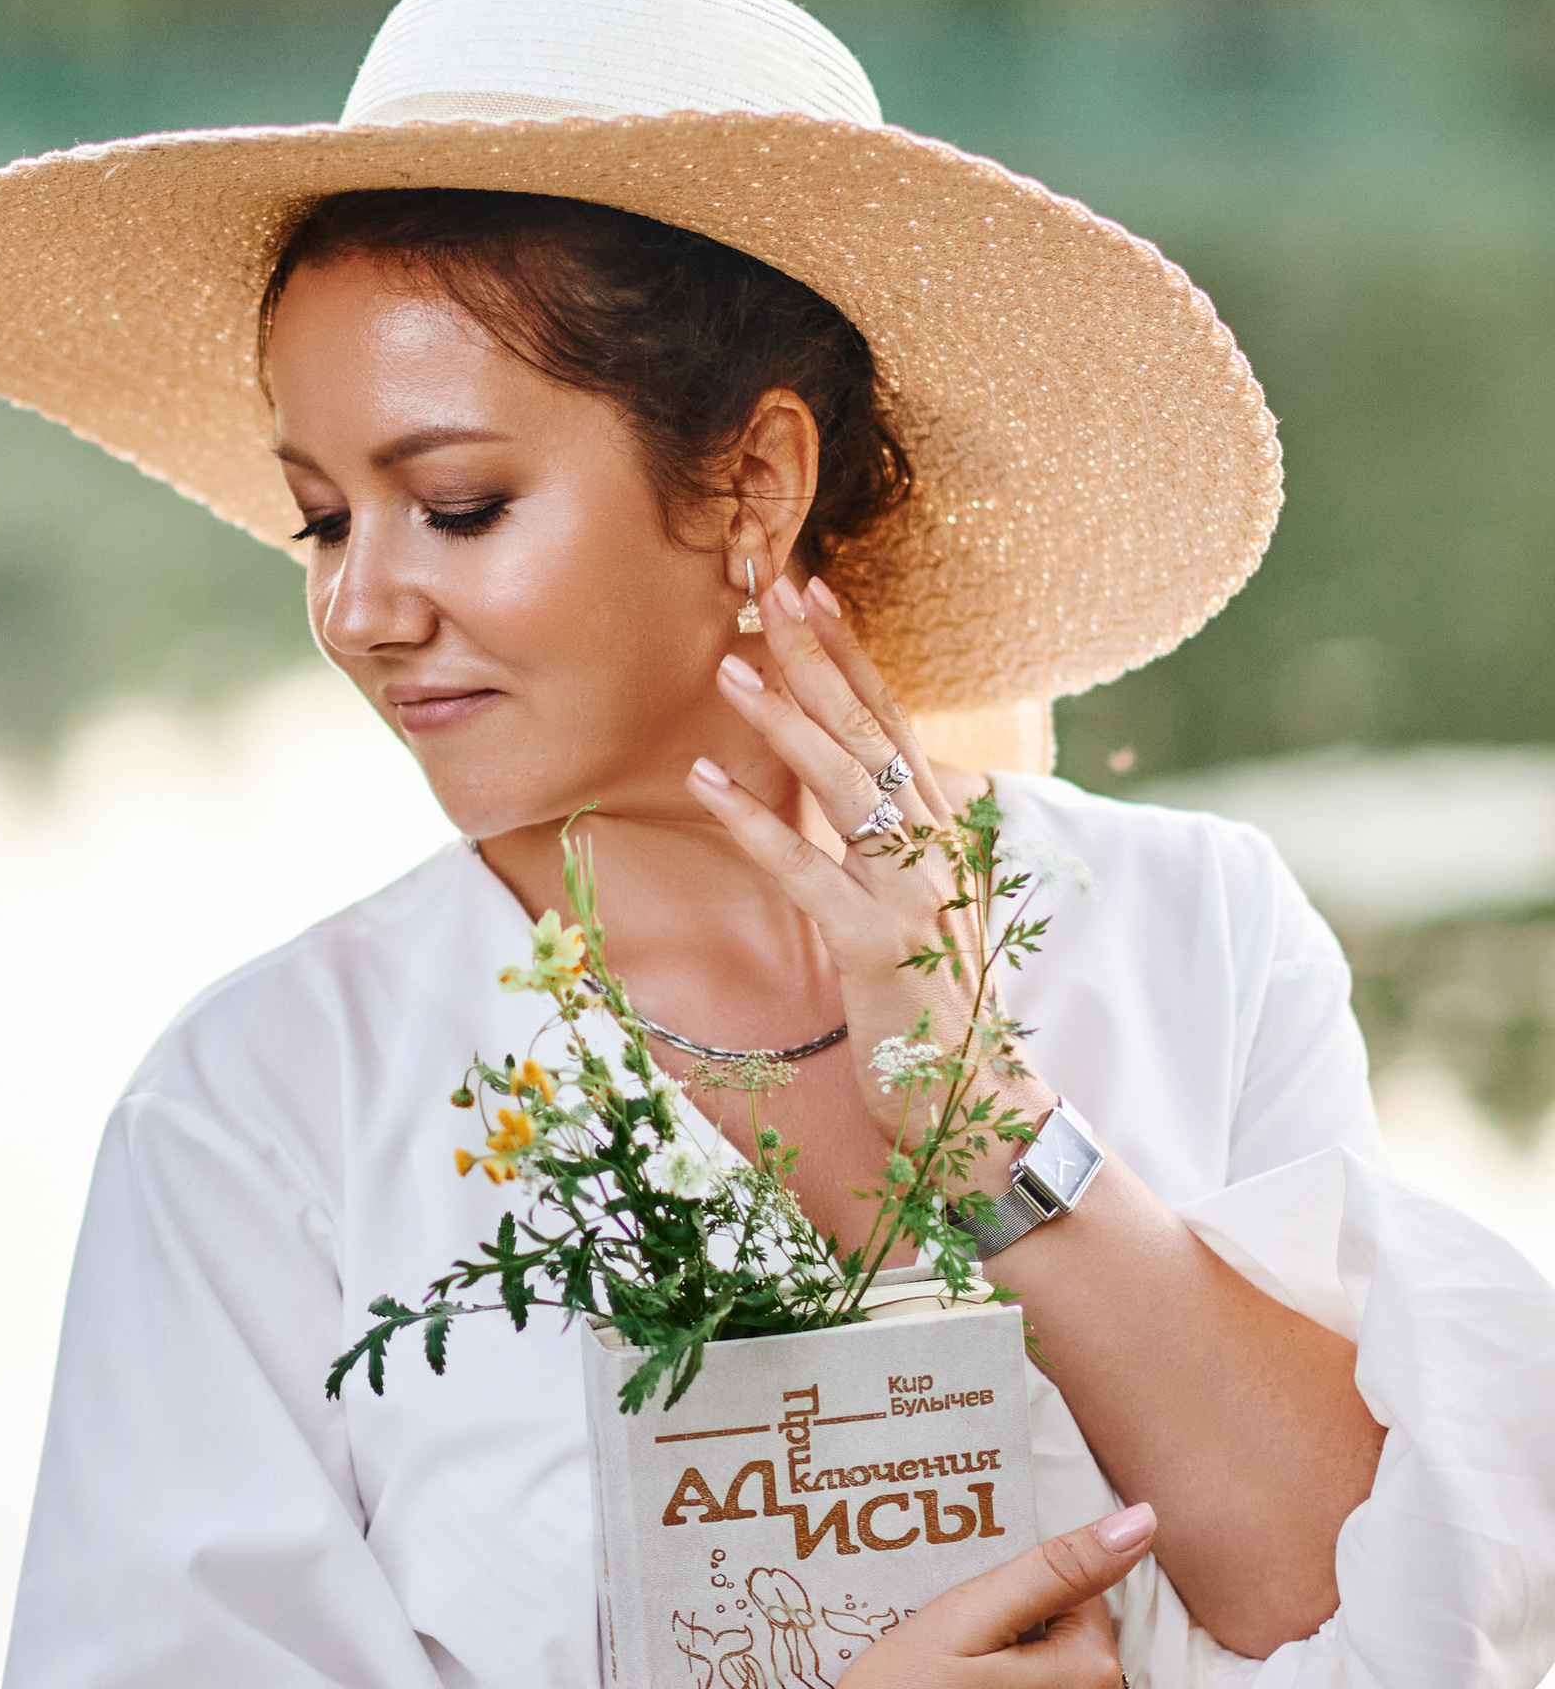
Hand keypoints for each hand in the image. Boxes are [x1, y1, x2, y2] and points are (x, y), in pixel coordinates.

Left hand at [687, 573, 1056, 1144]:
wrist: (982, 1102)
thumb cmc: (936, 1007)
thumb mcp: (917, 908)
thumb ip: (890, 848)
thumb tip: (854, 796)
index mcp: (940, 831)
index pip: (893, 721)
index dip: (852, 653)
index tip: (816, 590)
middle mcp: (934, 845)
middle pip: (869, 729)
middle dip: (817, 655)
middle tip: (771, 586)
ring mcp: (912, 891)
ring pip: (842, 783)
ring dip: (782, 717)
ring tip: (728, 662)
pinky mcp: (878, 943)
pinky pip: (805, 868)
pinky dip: (753, 819)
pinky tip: (706, 777)